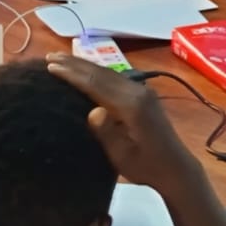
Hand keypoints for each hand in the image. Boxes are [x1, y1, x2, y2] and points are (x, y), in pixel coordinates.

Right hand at [46, 54, 200, 194]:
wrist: (176, 168)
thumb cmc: (147, 167)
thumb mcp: (123, 157)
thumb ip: (107, 133)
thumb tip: (92, 111)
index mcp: (132, 106)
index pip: (96, 84)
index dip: (72, 74)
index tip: (50, 67)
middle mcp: (138, 92)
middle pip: (101, 72)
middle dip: (74, 63)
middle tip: (48, 57)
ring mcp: (143, 91)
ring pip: (108, 72)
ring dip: (84, 65)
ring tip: (61, 59)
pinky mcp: (144, 94)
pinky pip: (116, 77)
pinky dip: (97, 72)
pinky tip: (87, 71)